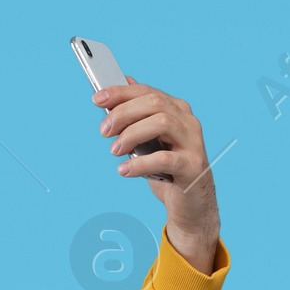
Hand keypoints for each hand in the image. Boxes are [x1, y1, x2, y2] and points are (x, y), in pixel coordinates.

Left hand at [92, 81, 219, 276]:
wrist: (190, 205)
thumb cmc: (167, 172)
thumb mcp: (149, 142)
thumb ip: (139, 116)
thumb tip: (123, 85)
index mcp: (177, 110)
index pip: (147, 92)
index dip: (121, 93)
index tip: (97, 99)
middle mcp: (187, 121)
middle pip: (154, 102)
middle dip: (124, 113)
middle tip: (104, 131)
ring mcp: (192, 142)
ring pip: (162, 123)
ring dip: (132, 134)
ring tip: (115, 151)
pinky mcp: (192, 166)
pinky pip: (165, 159)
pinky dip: (140, 164)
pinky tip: (124, 170)